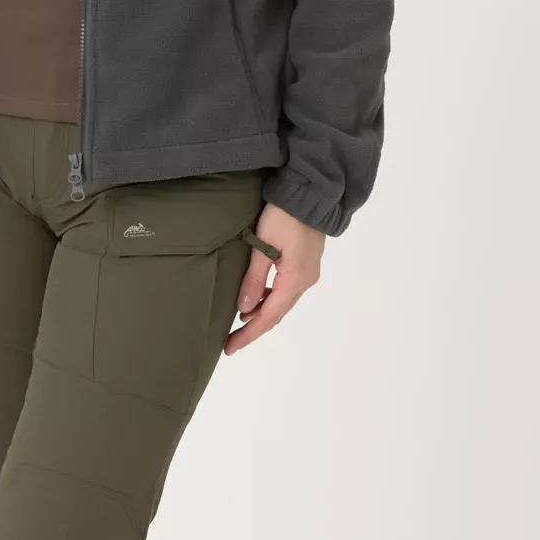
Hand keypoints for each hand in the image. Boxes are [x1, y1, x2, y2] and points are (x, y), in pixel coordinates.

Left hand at [223, 202, 323, 352]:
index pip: (269, 316)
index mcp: (295, 279)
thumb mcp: (264, 244)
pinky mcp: (306, 263)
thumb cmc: (284, 215)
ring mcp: (308, 272)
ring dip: (263, 312)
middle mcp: (305, 280)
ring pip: (283, 302)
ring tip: (241, 321)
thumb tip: (245, 309)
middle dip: (254, 328)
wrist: (310, 192)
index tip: (230, 348)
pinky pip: (288, 290)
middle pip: (278, 313)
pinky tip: (259, 297)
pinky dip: (272, 298)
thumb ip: (254, 278)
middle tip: (231, 340)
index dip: (249, 334)